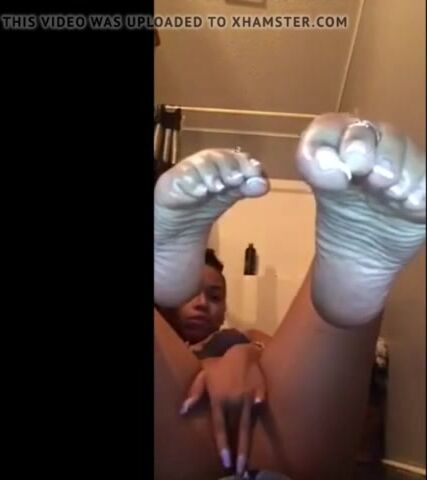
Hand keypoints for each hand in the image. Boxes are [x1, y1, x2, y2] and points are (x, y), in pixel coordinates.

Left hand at [180, 344, 265, 474]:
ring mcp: (249, 399)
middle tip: (240, 470)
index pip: (220, 427)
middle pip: (237, 430)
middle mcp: (234, 401)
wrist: (243, 352)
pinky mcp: (261, 395)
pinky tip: (262, 433)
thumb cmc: (221, 366)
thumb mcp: (204, 375)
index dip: (222, 444)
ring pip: (249, 425)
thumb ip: (194, 392)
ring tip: (247, 461)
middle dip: (239, 450)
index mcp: (219, 399)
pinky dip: (260, 418)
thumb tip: (184, 410)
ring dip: (248, 445)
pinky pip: (261, 410)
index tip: (225, 461)